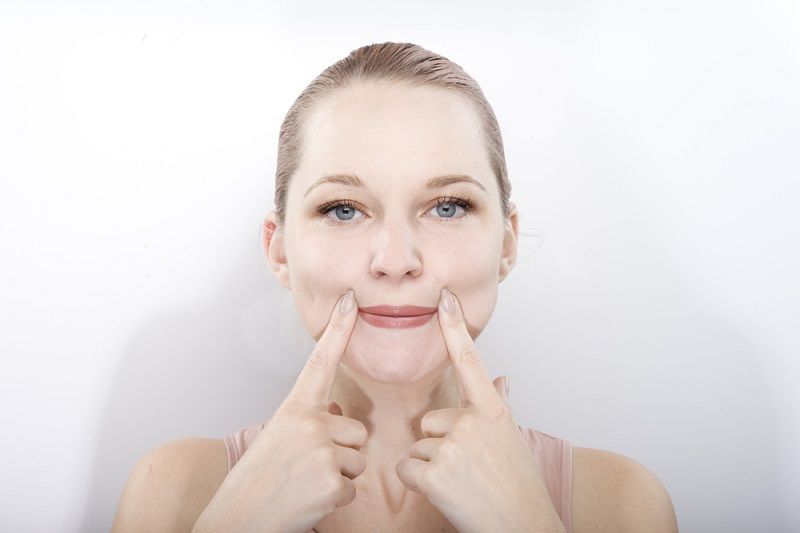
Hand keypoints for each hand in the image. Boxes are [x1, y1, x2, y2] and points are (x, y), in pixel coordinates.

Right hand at [193, 289, 367, 532]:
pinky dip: (335, 500)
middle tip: (305, 468)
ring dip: (338, 477)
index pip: (320, 362)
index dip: (338, 329)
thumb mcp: (277, 438)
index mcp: (293, 409)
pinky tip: (309, 501)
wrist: (235, 520)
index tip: (351, 300)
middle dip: (341, 453)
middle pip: (356, 432)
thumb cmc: (255, 481)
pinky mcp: (332, 481)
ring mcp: (322, 451)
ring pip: (358, 461)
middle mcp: (309, 423)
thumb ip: (309, 421)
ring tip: (304, 484)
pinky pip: (353, 488)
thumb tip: (338, 413)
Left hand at [394, 287, 565, 532]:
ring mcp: (453, 447)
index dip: (455, 329)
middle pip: (430, 422)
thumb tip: (501, 378)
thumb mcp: (515, 441)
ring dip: (430, 467)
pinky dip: (419, 483)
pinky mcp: (435, 473)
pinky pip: (408, 468)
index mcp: (493, 412)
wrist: (524, 528)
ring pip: (418, 446)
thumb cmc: (520, 488)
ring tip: (461, 484)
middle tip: (467, 470)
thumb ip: (501, 407)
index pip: (471, 362)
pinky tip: (445, 495)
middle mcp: (473, 423)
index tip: (445, 298)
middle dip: (438, 445)